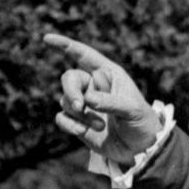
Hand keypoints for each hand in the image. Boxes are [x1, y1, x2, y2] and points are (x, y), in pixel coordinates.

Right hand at [41, 29, 157, 164]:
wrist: (140, 149)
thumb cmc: (142, 122)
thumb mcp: (132, 110)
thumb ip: (110, 102)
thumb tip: (86, 99)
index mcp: (108, 74)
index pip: (83, 54)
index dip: (65, 45)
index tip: (47, 39)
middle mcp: (94, 86)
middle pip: (69, 78)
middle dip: (71, 91)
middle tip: (79, 106)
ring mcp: (85, 104)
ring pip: (66, 101)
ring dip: (80, 115)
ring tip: (100, 126)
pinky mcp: (78, 122)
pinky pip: (62, 118)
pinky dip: (70, 125)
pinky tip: (83, 132)